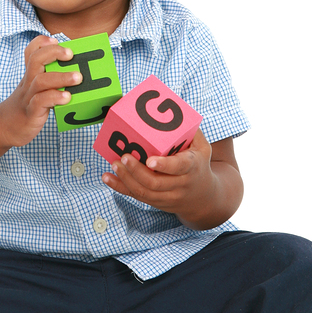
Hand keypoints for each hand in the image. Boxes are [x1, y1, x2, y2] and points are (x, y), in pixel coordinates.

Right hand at [0, 35, 82, 147]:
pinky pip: (40, 101)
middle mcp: (28, 83)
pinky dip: (55, 97)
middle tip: (71, 54)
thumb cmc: (26, 107)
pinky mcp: (31, 112)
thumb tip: (76, 73)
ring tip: (77, 78)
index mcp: (30, 75)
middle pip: (35, 59)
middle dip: (54, 53)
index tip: (55, 40)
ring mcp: (28, 97)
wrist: (3, 127)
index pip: (30, 52)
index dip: (41, 42)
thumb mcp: (34, 90)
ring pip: (41, 80)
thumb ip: (50, 81)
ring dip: (61, 77)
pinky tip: (67, 97)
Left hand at [102, 129, 241, 229]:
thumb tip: (176, 110)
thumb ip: (191, 131)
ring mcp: (168, 196)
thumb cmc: (199, 164)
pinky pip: (136, 197)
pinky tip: (107, 177)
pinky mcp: (156, 202)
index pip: (178, 168)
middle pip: (156, 183)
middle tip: (123, 156)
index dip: (164, 166)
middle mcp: (180, 184)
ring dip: (126, 179)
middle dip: (137, 171)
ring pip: (144, 192)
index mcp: (192, 167)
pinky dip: (120, 187)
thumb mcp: (203, 147)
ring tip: (114, 164)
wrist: (203, 196)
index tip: (150, 160)